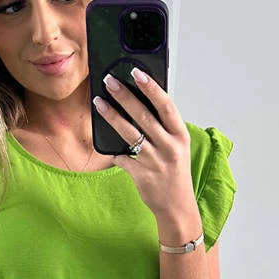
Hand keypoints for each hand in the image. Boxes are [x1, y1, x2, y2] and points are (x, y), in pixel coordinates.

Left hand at [93, 70, 194, 218]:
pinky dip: (115, 152)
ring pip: (129, 134)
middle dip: (125, 96)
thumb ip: (163, 128)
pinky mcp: (141, 175)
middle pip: (144, 116)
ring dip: (112, 116)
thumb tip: (142, 103)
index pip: (166, 106)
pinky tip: (109, 148)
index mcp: (180, 135)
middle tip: (110, 82)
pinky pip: (122, 158)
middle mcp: (169, 146)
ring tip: (99, 103)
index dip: (151, 88)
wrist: (176, 206)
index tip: (137, 73)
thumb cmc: (175, 173)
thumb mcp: (177, 147)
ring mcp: (155, 161)